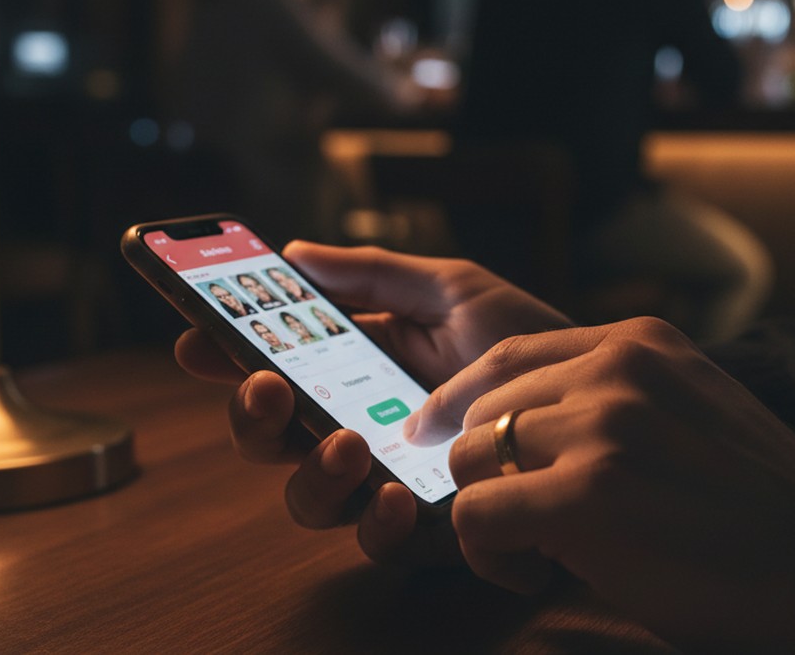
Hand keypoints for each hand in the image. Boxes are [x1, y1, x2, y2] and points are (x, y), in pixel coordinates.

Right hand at [176, 241, 571, 563]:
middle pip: (272, 441)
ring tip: (343, 441)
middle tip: (269, 387)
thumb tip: (294, 253)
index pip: (274, 371)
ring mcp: (389, 483)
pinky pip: (379, 542)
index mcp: (356, 373)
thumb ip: (376, 274)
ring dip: (312, 472)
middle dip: (254, 418)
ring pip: (310, 499)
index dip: (228, 359)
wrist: (596, 392)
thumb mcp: (453, 289)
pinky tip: (391, 497)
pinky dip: (375, 523)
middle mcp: (360, 430)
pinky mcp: (429, 530)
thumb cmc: (525, 340)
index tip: (198, 338)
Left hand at [410, 317, 794, 652]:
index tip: (433, 435)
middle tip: (513, 523)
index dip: (459, 399)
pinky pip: (474, 517)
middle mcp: (615, 371)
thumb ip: (618, 397)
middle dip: (477, 472)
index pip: (508, 356)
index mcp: (638, 345)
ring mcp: (600, 428)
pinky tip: (534, 576)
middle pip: (480, 410)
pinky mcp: (584, 495)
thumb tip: (523, 424)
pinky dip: (489, 557)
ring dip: (485, 517)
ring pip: (467, 461)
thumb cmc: (758, 502)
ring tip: (533, 553)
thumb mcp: (690, 407)